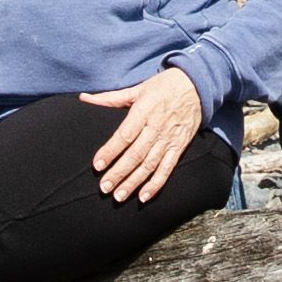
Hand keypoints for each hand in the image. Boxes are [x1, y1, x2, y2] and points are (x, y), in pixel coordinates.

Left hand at [84, 68, 203, 205]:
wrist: (197, 86)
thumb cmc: (163, 86)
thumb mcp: (137, 88)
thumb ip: (110, 98)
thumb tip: (84, 98)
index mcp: (144, 111)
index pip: (125, 135)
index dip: (111, 151)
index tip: (97, 165)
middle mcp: (156, 127)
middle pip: (136, 154)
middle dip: (119, 173)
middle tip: (104, 187)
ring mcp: (169, 139)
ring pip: (149, 165)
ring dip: (134, 182)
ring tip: (119, 196)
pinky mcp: (179, 147)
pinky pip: (167, 169)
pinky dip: (156, 184)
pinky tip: (143, 196)